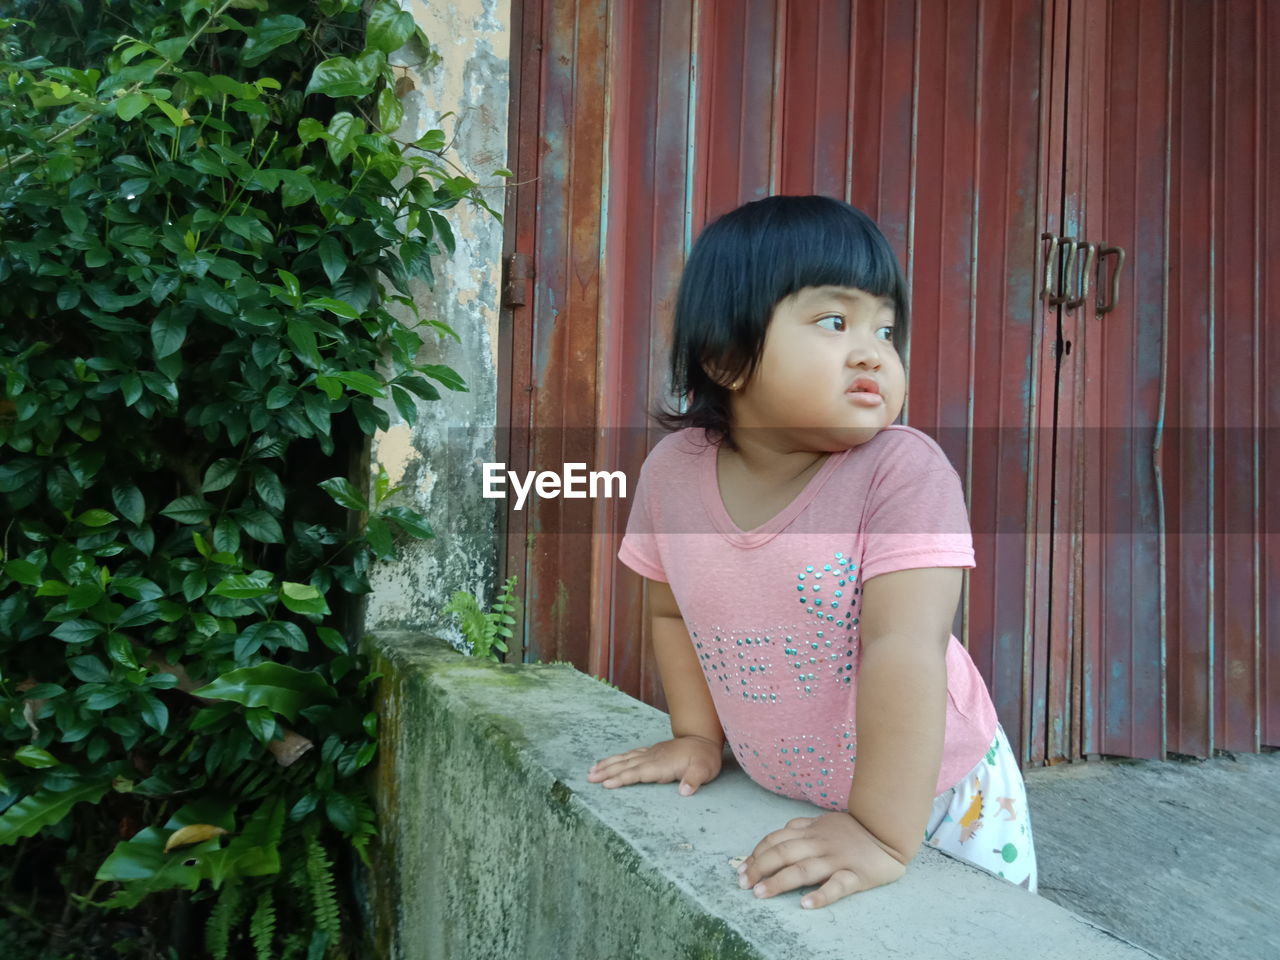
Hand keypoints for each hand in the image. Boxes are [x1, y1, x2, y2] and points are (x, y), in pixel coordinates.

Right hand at [586, 735, 722, 795]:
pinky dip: (617, 759)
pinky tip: (608, 762)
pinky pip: (629, 755)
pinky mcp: (651, 752)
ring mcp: (650, 753)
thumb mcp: (704, 770)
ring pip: (624, 759)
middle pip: (625, 765)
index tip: (607, 784)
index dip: (622, 778)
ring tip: (591, 771)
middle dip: (607, 771)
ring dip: (607, 764)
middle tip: (589, 778)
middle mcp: (652, 757)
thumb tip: (684, 791)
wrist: (704, 739)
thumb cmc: (705, 758)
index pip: (638, 772)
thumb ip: (694, 780)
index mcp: (662, 764)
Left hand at [738, 812, 907, 907]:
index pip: (777, 840)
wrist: (889, 830)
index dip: (757, 854)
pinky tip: (806, 905)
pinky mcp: (856, 875)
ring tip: (761, 893)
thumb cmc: (854, 829)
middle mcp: (820, 844)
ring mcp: (837, 859)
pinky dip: (821, 895)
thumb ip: (803, 827)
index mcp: (811, 831)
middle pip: (784, 853)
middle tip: (744, 884)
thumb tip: (780, 833)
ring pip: (804, 869)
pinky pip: (837, 886)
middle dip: (760, 868)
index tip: (742, 870)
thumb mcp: (825, 821)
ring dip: (780, 881)